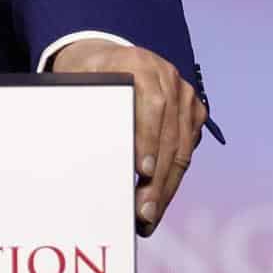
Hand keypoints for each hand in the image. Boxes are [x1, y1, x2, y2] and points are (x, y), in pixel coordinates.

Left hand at [50, 40, 204, 235]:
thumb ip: (84, 104)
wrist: (107, 57)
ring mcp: (184, 94)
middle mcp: (167, 77)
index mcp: (139, 64)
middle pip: (169, 134)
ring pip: (182, 149)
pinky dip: (173, 178)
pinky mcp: (193, 111)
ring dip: (167, 186)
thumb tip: (79, 147)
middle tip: (144, 212)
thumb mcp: (79, 81)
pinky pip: (187, 150)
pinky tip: (159, 200)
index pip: (152, 104)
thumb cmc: (88, 75)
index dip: (148, 138)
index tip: (142, 169)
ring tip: (150, 215)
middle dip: (158, 178)